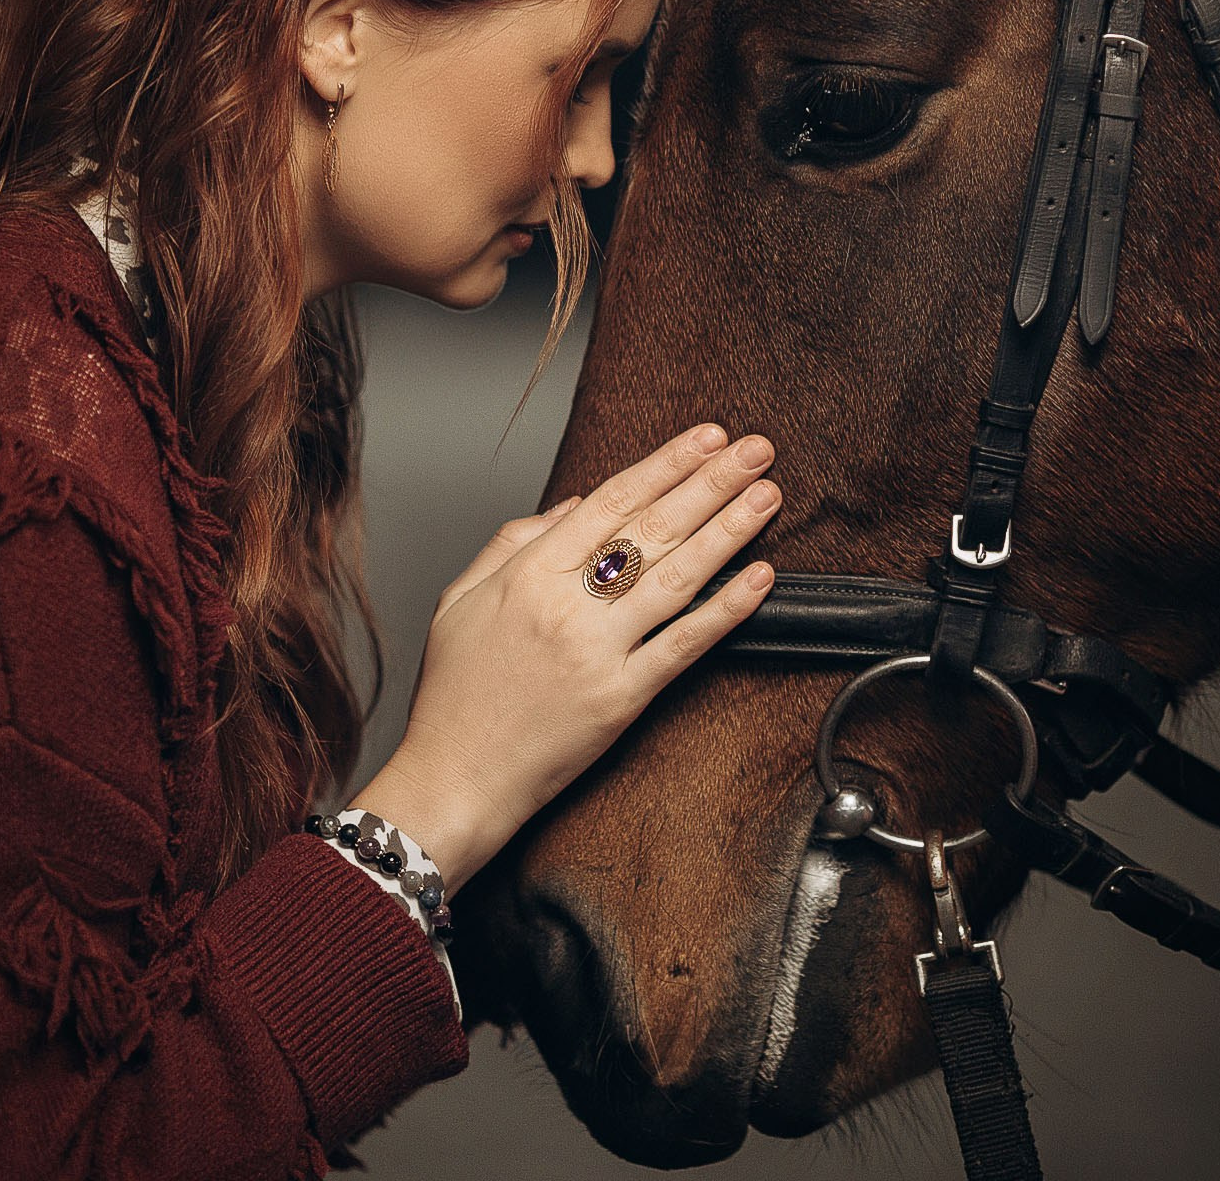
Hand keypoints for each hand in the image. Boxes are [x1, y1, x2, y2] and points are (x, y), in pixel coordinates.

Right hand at [350, 422, 779, 887]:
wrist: (452, 780)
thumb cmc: (454, 697)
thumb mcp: (458, 600)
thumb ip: (512, 541)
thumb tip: (573, 504)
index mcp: (526, 575)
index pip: (610, 500)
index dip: (665, 464)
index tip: (706, 439)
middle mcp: (566, 606)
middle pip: (653, 527)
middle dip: (712, 481)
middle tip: (756, 451)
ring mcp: (598, 653)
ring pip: (678, 577)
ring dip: (730, 530)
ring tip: (767, 495)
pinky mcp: (623, 699)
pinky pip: (684, 645)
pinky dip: (726, 609)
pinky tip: (759, 578)